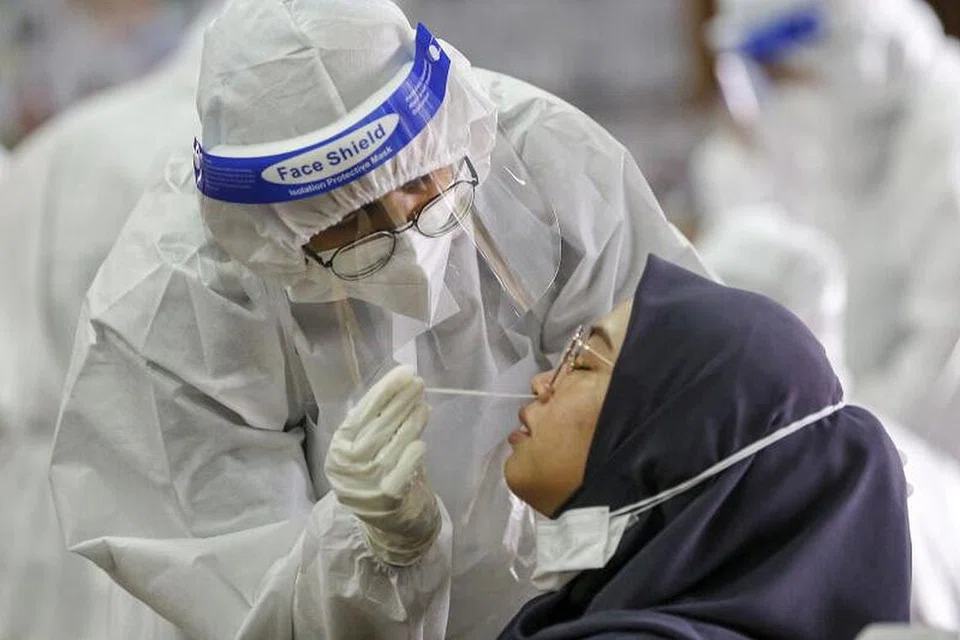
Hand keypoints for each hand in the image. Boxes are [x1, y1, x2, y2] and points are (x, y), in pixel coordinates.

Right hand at [324, 365, 440, 565]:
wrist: (389, 524)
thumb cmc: (380, 474)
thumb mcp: (369, 449)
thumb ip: (377, 423)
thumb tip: (400, 385)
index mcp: (339, 451)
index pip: (359, 415)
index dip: (382, 393)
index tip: (403, 373)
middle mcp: (348, 469)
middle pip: (375, 429)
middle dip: (398, 402)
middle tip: (417, 383)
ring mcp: (366, 486)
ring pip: (389, 448)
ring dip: (409, 423)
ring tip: (423, 405)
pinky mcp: (386, 502)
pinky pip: (399, 475)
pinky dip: (410, 457)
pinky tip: (422, 441)